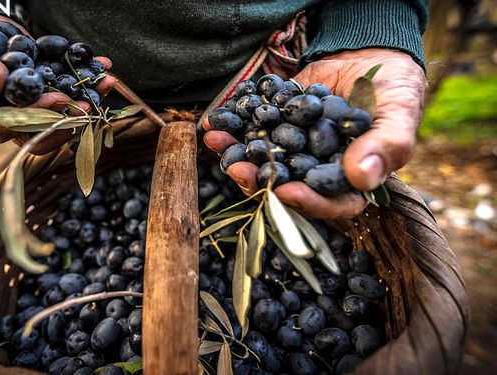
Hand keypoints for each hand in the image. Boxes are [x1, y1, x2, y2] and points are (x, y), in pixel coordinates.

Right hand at [0, 11, 117, 153]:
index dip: (28, 119)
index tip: (53, 103)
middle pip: (35, 129)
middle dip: (64, 118)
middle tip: (86, 104)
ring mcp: (22, 99)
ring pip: (56, 110)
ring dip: (84, 98)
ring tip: (105, 83)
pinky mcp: (38, 81)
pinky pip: (63, 83)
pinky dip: (85, 75)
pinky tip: (103, 67)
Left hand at [203, 49, 426, 218]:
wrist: (371, 52)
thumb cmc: (395, 86)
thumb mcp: (400, 112)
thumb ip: (387, 145)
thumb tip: (361, 178)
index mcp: (352, 180)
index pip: (332, 204)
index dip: (308, 203)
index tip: (285, 192)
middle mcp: (319, 171)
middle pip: (288, 187)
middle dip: (259, 180)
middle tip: (239, 170)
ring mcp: (295, 149)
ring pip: (264, 161)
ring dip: (237, 155)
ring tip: (217, 143)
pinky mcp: (279, 127)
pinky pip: (254, 131)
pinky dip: (234, 127)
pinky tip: (216, 120)